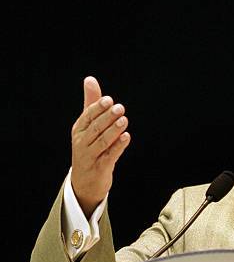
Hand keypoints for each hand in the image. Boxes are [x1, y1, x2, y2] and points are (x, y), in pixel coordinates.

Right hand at [71, 76, 130, 217]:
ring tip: (124, 120)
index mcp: (79, 130)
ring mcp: (90, 156)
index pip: (87, 116)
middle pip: (95, 128)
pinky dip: (118, 146)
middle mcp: (82, 142)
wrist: (85, 182)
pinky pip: (110, 156)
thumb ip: (91, 103)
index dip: (97, 108)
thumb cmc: (88, 148)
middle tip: (120, 107)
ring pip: (102, 141)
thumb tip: (90, 79)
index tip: (109, 99)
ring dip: (114, 131)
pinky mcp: (100, 168)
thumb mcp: (88, 126)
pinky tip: (127, 137)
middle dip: (107, 117)